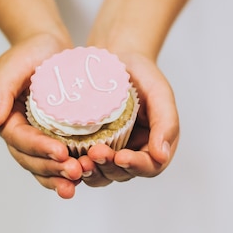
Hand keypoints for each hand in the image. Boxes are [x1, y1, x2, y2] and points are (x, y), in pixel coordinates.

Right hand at [0, 33, 83, 198]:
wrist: (48, 46)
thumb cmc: (28, 52)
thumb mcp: (11, 65)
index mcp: (6, 119)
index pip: (19, 140)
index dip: (39, 148)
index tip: (61, 152)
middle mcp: (20, 133)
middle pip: (31, 160)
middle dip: (51, 169)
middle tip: (75, 172)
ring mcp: (38, 137)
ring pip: (44, 165)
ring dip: (60, 176)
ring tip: (81, 178)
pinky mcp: (57, 137)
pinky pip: (59, 159)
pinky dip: (69, 169)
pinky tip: (87, 174)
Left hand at [78, 50, 179, 186]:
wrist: (116, 58)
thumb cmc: (142, 74)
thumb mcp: (160, 93)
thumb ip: (167, 123)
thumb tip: (161, 156)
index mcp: (154, 145)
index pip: (149, 166)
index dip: (136, 166)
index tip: (121, 157)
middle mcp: (133, 152)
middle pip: (122, 174)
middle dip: (108, 167)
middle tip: (94, 154)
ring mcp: (110, 151)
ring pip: (101, 174)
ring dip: (91, 171)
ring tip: (80, 161)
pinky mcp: (89, 145)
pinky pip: (83, 162)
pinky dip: (76, 163)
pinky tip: (66, 155)